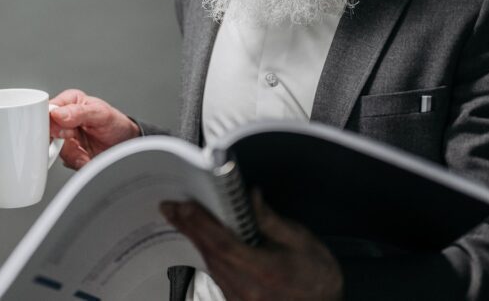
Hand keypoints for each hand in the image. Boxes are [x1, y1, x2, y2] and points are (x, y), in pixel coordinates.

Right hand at [48, 89, 139, 168]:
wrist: (125, 144)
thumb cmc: (116, 123)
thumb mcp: (101, 114)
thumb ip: (79, 113)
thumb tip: (57, 114)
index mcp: (69, 102)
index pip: (47, 110)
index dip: (50, 123)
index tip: (63, 131)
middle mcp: (63, 118)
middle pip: (48, 133)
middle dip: (64, 142)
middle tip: (76, 141)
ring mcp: (65, 136)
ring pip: (55, 149)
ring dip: (73, 154)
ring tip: (86, 152)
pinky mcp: (69, 152)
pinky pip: (65, 160)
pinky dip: (77, 162)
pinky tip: (87, 157)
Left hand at [160, 191, 342, 300]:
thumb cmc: (319, 278)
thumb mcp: (303, 242)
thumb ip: (272, 220)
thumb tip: (250, 197)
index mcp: (264, 269)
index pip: (221, 242)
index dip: (199, 222)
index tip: (182, 206)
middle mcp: (248, 288)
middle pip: (210, 253)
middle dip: (189, 227)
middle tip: (170, 207)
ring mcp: (241, 299)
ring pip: (211, 265)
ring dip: (196, 240)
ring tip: (182, 218)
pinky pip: (217, 276)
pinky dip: (208, 255)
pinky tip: (203, 241)